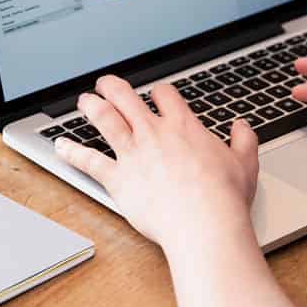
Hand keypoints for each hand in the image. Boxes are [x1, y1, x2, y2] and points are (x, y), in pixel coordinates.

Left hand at [53, 74, 260, 252]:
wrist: (204, 223)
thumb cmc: (224, 197)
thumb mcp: (245, 163)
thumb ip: (243, 141)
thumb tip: (242, 127)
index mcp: (183, 126)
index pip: (165, 95)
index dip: (159, 92)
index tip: (156, 95)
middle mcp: (153, 133)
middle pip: (126, 97)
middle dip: (114, 87)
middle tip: (106, 84)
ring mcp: (132, 153)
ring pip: (104, 119)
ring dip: (91, 106)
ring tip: (84, 100)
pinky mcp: (118, 178)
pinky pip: (89, 161)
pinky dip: (72, 152)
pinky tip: (60, 145)